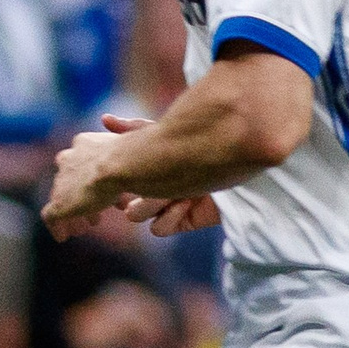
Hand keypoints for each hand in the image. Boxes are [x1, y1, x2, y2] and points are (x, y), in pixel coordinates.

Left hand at [40, 129, 134, 238]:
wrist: (121, 164)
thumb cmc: (136, 158)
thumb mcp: (132, 156)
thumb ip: (127, 161)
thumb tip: (138, 173)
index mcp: (84, 143)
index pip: (83, 163)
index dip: (92, 181)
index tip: (105, 196)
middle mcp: (68, 159)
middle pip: (70, 181)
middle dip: (81, 197)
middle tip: (94, 216)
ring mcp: (61, 181)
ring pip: (60, 198)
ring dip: (72, 215)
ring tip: (82, 229)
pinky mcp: (58, 201)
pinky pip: (51, 216)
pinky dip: (57, 227)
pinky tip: (63, 238)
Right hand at [91, 116, 215, 235]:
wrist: (244, 161)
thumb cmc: (205, 141)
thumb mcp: (165, 131)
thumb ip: (135, 127)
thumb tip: (104, 119)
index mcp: (147, 169)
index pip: (119, 181)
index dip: (116, 181)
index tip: (122, 171)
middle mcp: (153, 188)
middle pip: (124, 200)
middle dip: (135, 192)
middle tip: (152, 181)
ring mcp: (166, 206)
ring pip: (136, 214)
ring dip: (151, 203)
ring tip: (174, 191)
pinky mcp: (181, 221)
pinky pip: (158, 228)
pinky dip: (169, 217)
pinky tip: (187, 202)